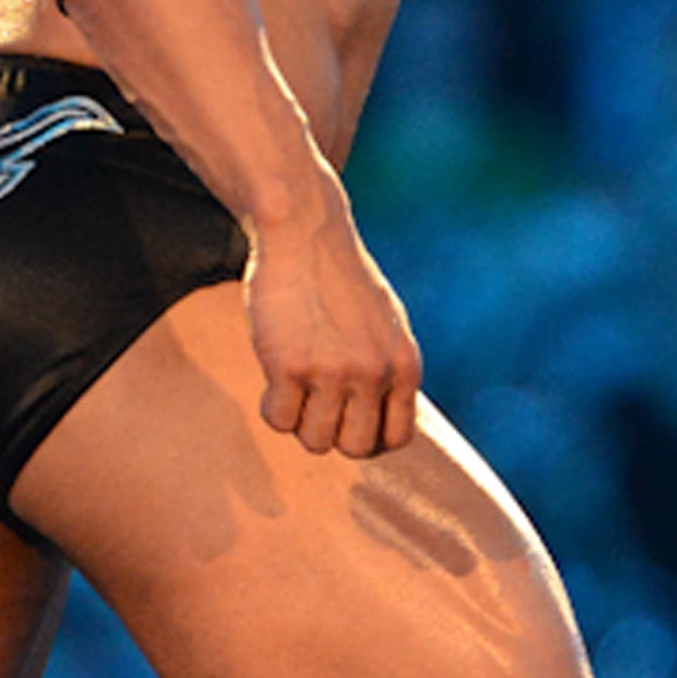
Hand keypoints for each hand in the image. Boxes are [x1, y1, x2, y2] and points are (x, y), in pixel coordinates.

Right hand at [244, 211, 421, 457]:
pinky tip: (273, 376)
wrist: (304, 230)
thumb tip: (386, 435)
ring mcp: (332, 371)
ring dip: (300, 419)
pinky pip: (278, 419)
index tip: (347, 417)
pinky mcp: (288, 365)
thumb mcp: (386, 325)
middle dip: (333, 432)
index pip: (396, 438)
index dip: (368, 436)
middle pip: (355, 448)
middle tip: (317, 399)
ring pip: (315, 441)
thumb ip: (389, 373)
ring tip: (295, 384)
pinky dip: (271, 405)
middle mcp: (374, 372)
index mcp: (405, 365)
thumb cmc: (340, 280)